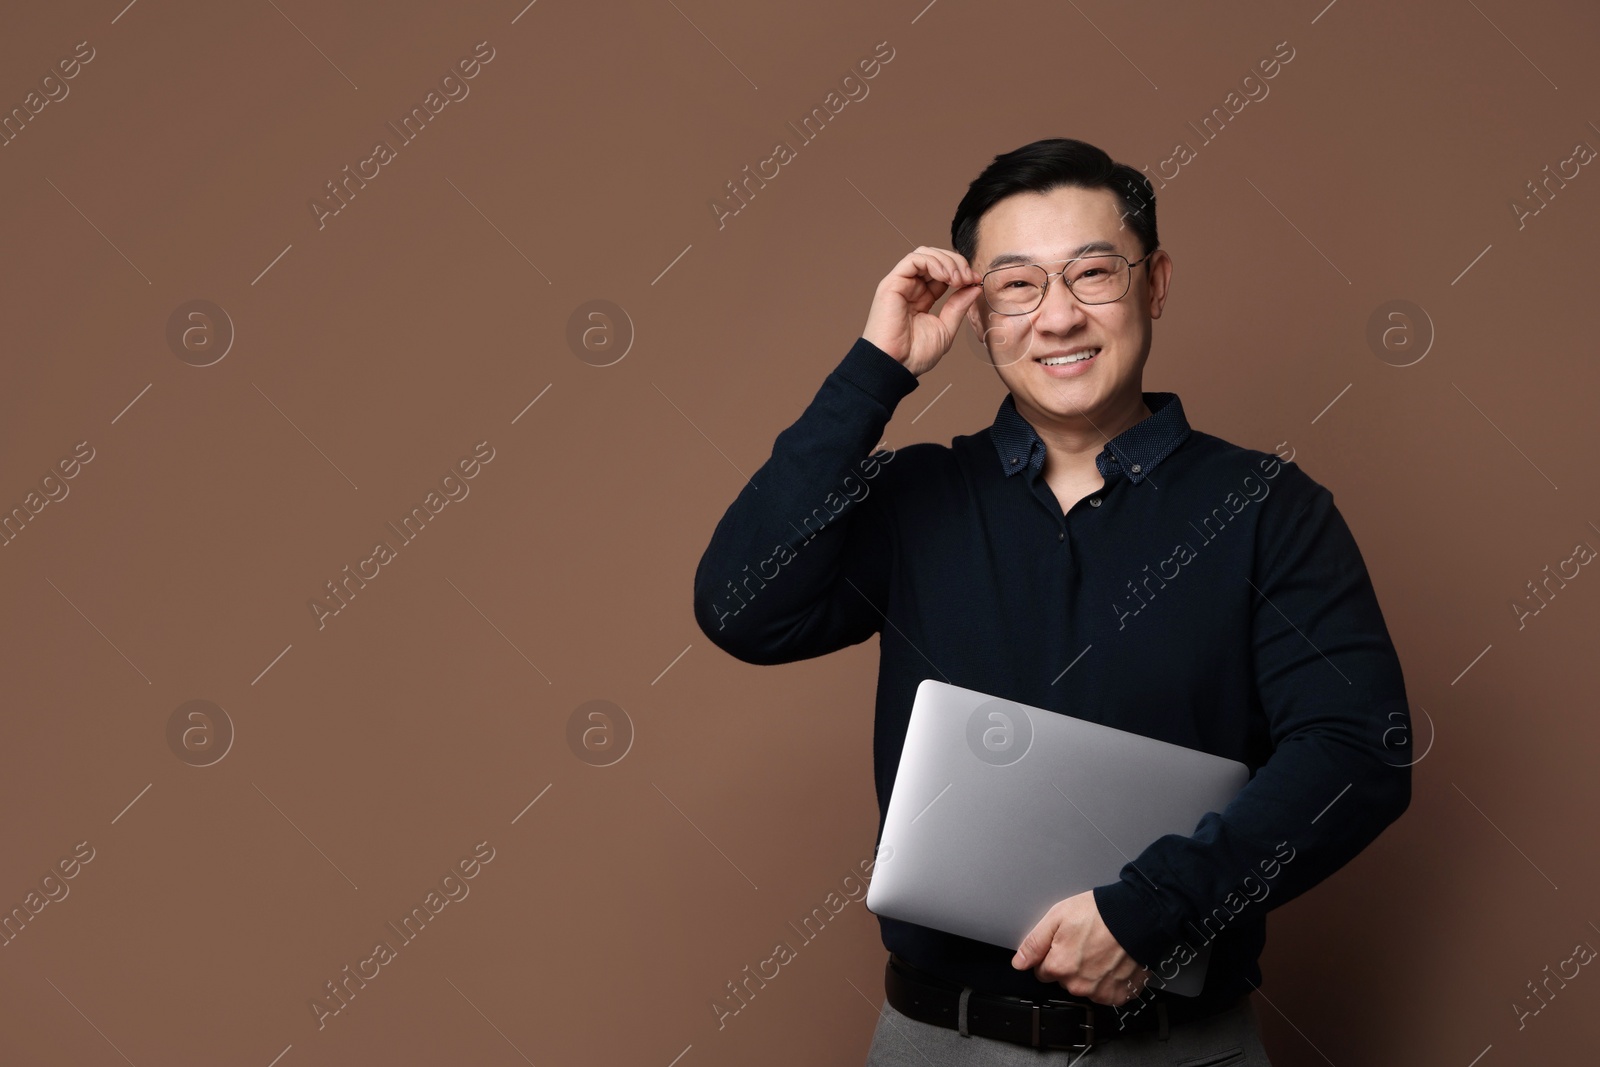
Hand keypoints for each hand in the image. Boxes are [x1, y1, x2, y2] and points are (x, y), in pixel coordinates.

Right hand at [861, 246, 982, 377]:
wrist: (896, 366)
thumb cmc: (915, 354)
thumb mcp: (946, 328)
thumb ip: (959, 306)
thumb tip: (974, 286)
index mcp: (921, 298)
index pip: (942, 273)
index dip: (961, 272)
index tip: (975, 281)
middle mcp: (910, 288)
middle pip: (935, 258)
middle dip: (957, 263)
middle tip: (968, 277)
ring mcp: (900, 284)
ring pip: (925, 254)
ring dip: (947, 261)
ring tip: (957, 278)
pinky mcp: (892, 283)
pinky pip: (914, 259)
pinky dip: (933, 262)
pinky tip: (945, 277)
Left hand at [1011, 890, 1150, 1006]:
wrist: (1137, 916)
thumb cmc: (1100, 913)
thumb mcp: (1057, 917)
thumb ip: (1034, 943)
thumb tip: (1018, 963)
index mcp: (1059, 967)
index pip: (1042, 971)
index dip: (1052, 955)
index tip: (1064, 943)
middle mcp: (1078, 985)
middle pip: (1064, 980)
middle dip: (1070, 965)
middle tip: (1085, 943)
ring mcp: (1100, 993)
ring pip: (1085, 987)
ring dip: (1089, 974)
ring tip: (1101, 950)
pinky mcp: (1119, 995)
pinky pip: (1106, 992)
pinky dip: (1108, 981)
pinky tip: (1113, 962)